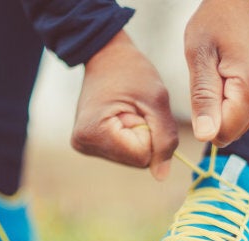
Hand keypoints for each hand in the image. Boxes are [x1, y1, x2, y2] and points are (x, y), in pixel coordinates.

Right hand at [71, 31, 177, 180]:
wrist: (107, 56)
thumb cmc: (132, 71)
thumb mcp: (157, 101)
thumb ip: (165, 138)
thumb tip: (162, 176)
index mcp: (94, 133)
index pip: (142, 157)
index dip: (151, 134)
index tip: (139, 109)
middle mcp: (83, 144)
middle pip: (136, 161)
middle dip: (145, 136)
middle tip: (134, 108)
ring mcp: (84, 146)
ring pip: (131, 158)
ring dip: (139, 135)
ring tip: (127, 109)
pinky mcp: (89, 144)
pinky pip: (124, 152)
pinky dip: (130, 136)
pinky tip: (121, 114)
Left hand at [185, 0, 248, 146]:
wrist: (244, 0)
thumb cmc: (217, 22)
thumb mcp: (200, 57)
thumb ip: (203, 99)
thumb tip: (206, 136)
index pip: (223, 133)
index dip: (204, 119)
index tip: (202, 88)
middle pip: (232, 132)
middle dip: (213, 114)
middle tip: (208, 78)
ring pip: (237, 123)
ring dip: (220, 106)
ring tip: (217, 73)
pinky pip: (243, 111)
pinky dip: (229, 101)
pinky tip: (226, 74)